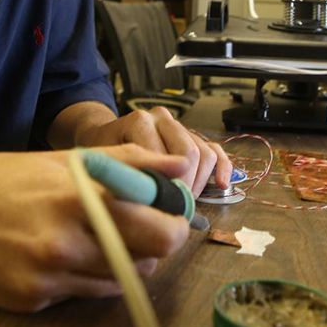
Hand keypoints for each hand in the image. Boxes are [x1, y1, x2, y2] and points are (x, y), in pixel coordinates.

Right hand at [0, 145, 189, 311]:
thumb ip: (125, 160)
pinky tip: (62, 251)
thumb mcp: (58, 158)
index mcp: (77, 198)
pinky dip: (85, 274)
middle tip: (142, 225)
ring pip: (118, 280)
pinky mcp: (30, 302)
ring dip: (122, 258)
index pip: (159, 227)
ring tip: (97, 233)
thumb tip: (177, 168)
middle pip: (149, 259)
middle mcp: (66, 244)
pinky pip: (81, 293)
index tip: (169, 210)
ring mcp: (47, 278)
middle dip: (156, 242)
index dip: (174, 220)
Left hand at [76, 106, 231, 196]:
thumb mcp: (108, 161)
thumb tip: (155, 200)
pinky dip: (223, 168)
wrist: (103, 134)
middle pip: (190, 153)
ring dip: (201, 181)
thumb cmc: (104, 151)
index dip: (170, 186)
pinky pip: (215, 150)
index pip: (167, 156)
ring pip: (205, 153)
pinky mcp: (192, 134)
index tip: (164, 208)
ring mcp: (179, 125)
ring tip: (187, 201)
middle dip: (188, 185)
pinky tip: (222, 185)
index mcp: (141, 121)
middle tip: (178, 207)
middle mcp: (162, 118)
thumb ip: (130, 174)